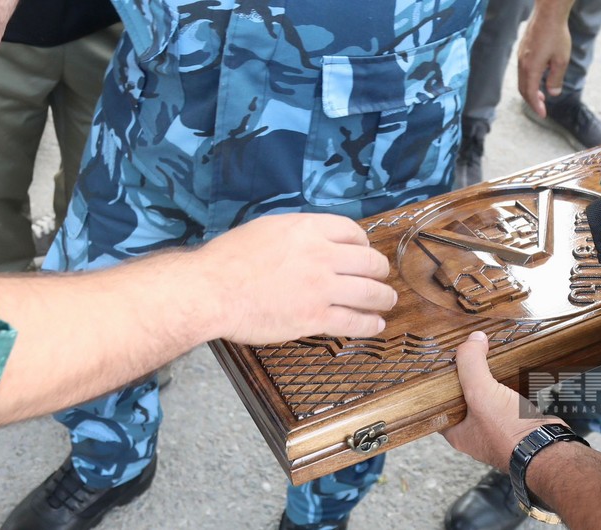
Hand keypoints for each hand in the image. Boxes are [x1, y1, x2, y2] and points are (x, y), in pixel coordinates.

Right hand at [201, 213, 396, 343]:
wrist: (213, 289)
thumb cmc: (229, 259)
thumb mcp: (266, 229)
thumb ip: (295, 233)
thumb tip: (310, 239)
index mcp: (308, 229)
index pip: (352, 231)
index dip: (363, 243)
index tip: (363, 251)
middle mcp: (321, 255)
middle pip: (369, 261)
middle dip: (379, 270)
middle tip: (380, 277)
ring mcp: (321, 288)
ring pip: (369, 292)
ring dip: (383, 297)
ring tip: (387, 301)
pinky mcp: (315, 318)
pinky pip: (354, 321)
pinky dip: (370, 324)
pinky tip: (376, 324)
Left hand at [441, 332, 558, 470]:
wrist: (548, 449)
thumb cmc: (509, 432)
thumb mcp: (480, 392)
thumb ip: (471, 363)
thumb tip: (473, 338)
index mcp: (457, 432)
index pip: (438, 405)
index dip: (437, 385)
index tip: (441, 364)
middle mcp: (475, 432)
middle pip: (463, 397)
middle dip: (465, 377)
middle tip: (465, 354)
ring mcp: (497, 427)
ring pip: (487, 397)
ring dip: (488, 378)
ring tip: (484, 355)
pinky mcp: (517, 422)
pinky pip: (508, 398)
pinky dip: (508, 383)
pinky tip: (508, 367)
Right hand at [517, 1, 572, 117]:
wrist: (548, 14)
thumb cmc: (556, 35)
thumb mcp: (561, 59)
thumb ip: (556, 78)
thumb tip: (553, 92)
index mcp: (531, 69)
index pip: (530, 93)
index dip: (536, 106)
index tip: (543, 114)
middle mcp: (522, 64)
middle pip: (523, 89)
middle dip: (532, 101)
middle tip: (542, 107)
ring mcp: (521, 57)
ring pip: (522, 80)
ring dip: (531, 90)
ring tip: (542, 95)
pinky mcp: (522, 51)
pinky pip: (522, 71)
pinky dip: (529, 80)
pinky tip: (539, 77)